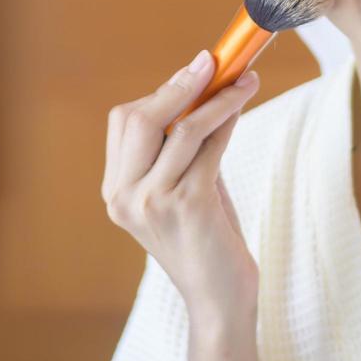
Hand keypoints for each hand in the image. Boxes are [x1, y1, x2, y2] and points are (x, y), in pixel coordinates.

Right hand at [103, 49, 261, 316]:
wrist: (218, 298)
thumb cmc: (205, 238)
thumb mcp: (181, 187)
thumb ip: (180, 147)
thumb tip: (203, 88)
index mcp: (115, 191)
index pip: (125, 122)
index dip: (160, 91)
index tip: (193, 71)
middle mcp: (125, 196)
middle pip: (141, 118)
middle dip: (180, 85)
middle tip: (212, 62)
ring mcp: (154, 201)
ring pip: (183, 127)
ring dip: (217, 97)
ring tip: (245, 79)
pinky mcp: (189, 205)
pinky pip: (209, 145)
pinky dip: (228, 118)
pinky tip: (243, 104)